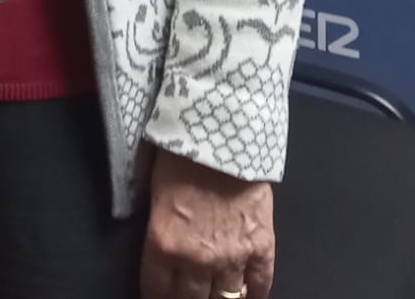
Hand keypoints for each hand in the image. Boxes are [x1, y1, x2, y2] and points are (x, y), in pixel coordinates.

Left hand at [140, 151, 274, 298]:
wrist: (222, 132)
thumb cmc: (179, 155)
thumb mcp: (152, 193)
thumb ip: (157, 228)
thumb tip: (157, 249)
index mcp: (164, 244)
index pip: (156, 291)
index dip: (156, 297)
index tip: (158, 296)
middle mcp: (197, 259)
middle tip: (186, 294)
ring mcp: (233, 257)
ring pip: (226, 298)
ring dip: (218, 298)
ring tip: (214, 294)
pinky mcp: (262, 248)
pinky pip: (260, 285)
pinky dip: (254, 294)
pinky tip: (248, 295)